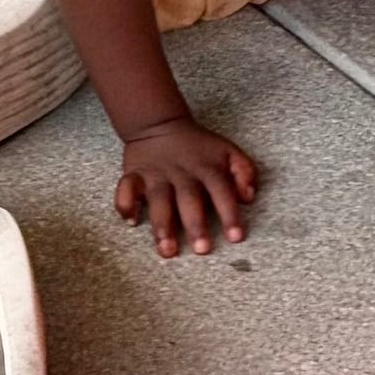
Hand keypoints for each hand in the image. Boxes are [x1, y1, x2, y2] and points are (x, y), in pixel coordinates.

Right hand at [115, 119, 261, 257]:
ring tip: (167, 249)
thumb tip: (248, 197)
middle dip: (195, 224)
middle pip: (189, 199)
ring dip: (162, 225)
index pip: (221, 190)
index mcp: (207, 168)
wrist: (160, 124)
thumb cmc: (199, 147)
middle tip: (202, 249)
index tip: (236, 237)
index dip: (230, 213)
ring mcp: (156, 174)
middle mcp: (181, 173)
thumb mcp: (228, 151)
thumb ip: (244, 172)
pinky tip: (131, 221)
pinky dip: (125, 204)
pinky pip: (125, 189)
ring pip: (158, 199)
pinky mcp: (134, 174)